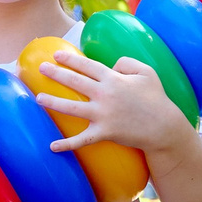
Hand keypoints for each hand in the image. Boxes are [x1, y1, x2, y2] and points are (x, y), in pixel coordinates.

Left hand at [35, 48, 198, 159]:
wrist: (163, 126)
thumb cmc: (155, 98)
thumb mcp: (147, 72)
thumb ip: (127, 62)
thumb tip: (110, 66)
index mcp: (114, 79)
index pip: (88, 66)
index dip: (71, 59)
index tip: (56, 55)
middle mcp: (105, 95)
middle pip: (75, 82)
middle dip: (56, 74)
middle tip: (41, 68)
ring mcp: (103, 114)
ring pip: (72, 107)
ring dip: (53, 102)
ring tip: (38, 98)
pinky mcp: (104, 132)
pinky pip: (82, 139)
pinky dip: (67, 144)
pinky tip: (52, 146)